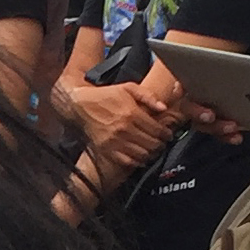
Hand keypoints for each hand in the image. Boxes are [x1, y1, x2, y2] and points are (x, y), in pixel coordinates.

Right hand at [54, 76, 182, 176]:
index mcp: (132, 113)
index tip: (168, 135)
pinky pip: (127, 161)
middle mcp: (124, 129)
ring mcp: (115, 141)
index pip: (156, 129)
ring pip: (142, 154)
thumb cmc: (106, 96)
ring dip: (151, 154)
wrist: (81, 105)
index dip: (166, 134)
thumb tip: (163, 108)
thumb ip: (147, 96)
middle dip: (160, 144)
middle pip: (151, 143)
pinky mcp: (107, 150)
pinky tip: (140, 158)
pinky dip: (137, 162)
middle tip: (162, 143)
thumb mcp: (128, 88)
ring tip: (153, 150)